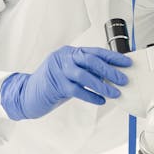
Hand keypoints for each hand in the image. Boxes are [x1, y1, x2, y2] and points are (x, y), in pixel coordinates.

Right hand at [0, 46, 131, 120]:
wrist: (27, 94)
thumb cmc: (53, 84)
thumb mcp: (69, 73)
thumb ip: (85, 71)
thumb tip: (111, 75)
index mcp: (69, 52)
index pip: (95, 52)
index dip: (112, 57)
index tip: (126, 63)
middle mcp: (64, 58)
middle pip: (91, 61)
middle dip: (110, 70)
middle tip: (123, 79)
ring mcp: (58, 71)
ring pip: (85, 76)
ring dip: (102, 85)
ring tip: (115, 92)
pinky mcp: (55, 85)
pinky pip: (77, 91)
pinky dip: (91, 96)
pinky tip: (101, 101)